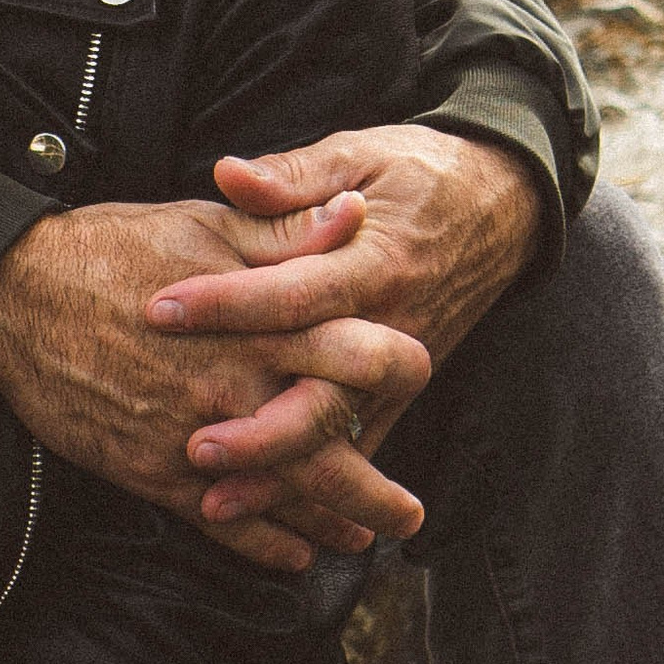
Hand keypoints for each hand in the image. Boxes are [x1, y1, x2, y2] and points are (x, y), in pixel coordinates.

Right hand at [0, 194, 431, 576]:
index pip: (358, 352)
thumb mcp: (207, 224)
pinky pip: (224, 524)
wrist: (18, 296)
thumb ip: (287, 232)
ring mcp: (198, 436)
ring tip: (362, 540)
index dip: (399, 367)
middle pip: (333, 450)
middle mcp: (239, 385)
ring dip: (331, 526)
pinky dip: (264, 547)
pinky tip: (291, 556)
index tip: (420, 376)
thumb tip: (356, 216)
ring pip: (285, 498)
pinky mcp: (155, 470)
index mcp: (261, 321)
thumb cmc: (115, 248)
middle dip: (380, 492)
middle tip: (412, 516)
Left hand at [145, 126, 542, 528]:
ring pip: (340, 439)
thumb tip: (227, 174)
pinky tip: (266, 512)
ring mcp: (398, 367)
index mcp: (374, 260)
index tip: (161, 310)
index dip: (227, 303)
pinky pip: (360, 448)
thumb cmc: (418, 171)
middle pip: (325, 394)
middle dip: (259, 430)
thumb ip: (292, 174)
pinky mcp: (401, 390)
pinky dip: (316, 487)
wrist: (502, 203)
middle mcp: (391, 324)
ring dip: (280, 476)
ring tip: (213, 502)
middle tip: (192, 445)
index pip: (293, 291)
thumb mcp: (358, 151)